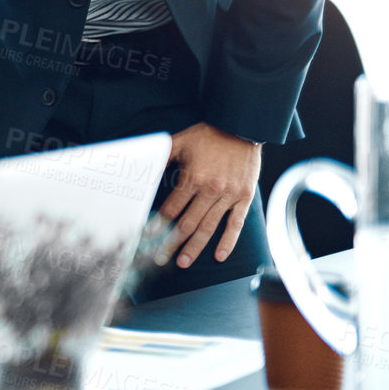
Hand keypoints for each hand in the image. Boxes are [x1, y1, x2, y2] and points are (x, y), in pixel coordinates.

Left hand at [158, 122, 261, 268]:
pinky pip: (236, 223)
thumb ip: (163, 156)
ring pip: (209, 227)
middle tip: (161, 256)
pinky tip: (220, 255)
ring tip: (184, 261)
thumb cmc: (209, 135)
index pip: (172, 208)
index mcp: (193, 178)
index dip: (159, 224)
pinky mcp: (244, 198)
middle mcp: (211, 190)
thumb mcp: (181, 141)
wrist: (242, 128)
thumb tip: (144, 166)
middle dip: (173, 241)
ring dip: (195, 246)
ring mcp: (229, 196)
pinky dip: (228, 241)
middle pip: (188, 222)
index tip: (150, 236)